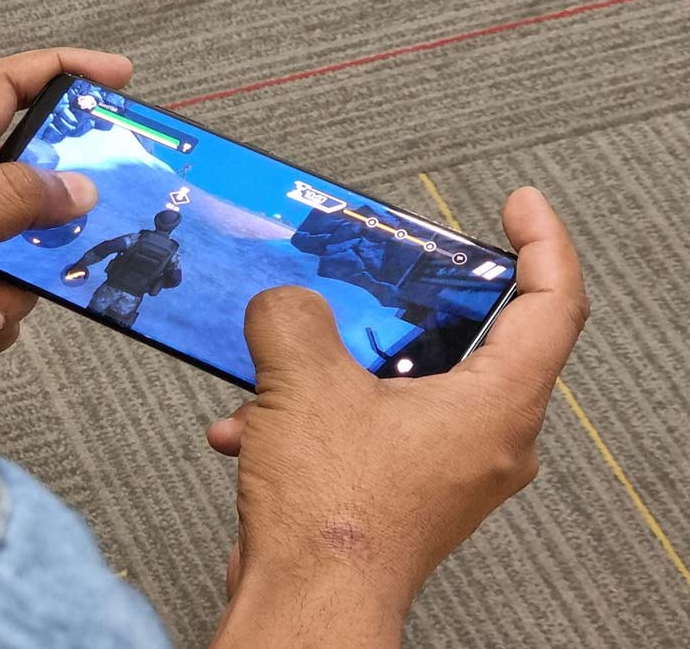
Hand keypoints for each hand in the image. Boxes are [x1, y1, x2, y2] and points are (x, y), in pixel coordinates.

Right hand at [208, 187, 588, 647]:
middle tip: (389, 272)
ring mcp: (443, 469)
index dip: (542, 241)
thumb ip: (294, 316)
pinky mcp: (400, 491)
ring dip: (335, 368)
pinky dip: (315, 414)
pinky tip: (256, 423)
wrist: (305, 601)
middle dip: (413, 304)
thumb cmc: (334, 519)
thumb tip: (286, 305)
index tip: (520, 208)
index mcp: (495, 406)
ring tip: (283, 363)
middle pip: (474, 341)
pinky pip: (368, 427)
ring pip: (405, 385)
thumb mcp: (304, 381)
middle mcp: (484, 441)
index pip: (554, 303)